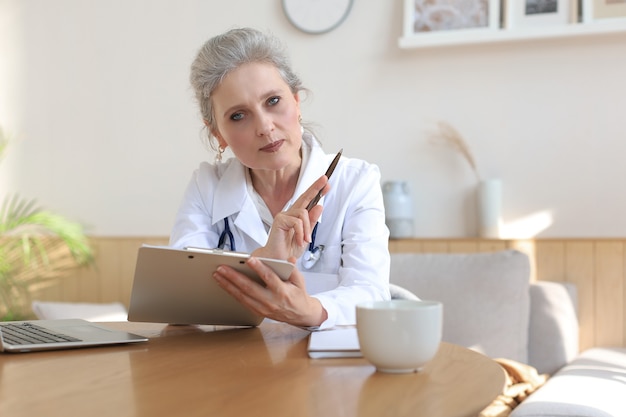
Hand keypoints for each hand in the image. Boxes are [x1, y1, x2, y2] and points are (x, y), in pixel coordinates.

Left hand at [213, 256, 327, 326]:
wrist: (300, 315)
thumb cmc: (298, 296)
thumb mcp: (300, 281)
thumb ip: (293, 269)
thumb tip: (289, 258)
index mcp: (282, 291)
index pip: (269, 278)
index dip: (259, 268)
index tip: (249, 260)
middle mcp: (271, 301)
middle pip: (249, 288)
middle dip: (234, 277)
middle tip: (222, 267)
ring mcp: (263, 308)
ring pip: (242, 296)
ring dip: (227, 285)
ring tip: (217, 275)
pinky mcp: (257, 312)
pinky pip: (242, 301)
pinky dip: (231, 292)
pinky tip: (223, 285)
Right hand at [252, 175, 329, 260]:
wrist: (278, 260)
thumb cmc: (289, 250)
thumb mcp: (306, 236)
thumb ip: (312, 222)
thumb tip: (319, 206)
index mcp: (296, 217)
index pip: (308, 201)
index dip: (316, 191)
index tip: (326, 184)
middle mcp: (289, 213)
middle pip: (304, 197)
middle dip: (316, 188)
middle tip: (325, 180)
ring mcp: (283, 216)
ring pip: (303, 214)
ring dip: (307, 229)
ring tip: (305, 241)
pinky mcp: (279, 220)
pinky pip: (297, 222)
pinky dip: (301, 233)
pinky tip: (299, 241)